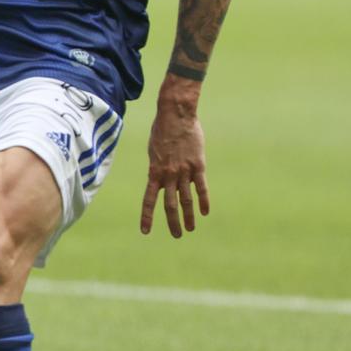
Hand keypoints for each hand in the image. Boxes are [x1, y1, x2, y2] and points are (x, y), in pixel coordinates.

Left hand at [140, 94, 208, 237]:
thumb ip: (158, 167)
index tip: (145, 231)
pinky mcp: (198, 166)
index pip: (148, 200)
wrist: (175, 116)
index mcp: (154, 172)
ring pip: (186, 200)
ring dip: (189, 217)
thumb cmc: (162, 131)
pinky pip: (202, 188)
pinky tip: (205, 212)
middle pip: (170, 205)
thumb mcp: (153, 151)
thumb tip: (161, 178)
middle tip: (177, 235)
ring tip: (191, 229)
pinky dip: (204, 201)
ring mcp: (184, 171)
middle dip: (172, 222)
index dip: (147, 216)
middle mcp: (168, 175)